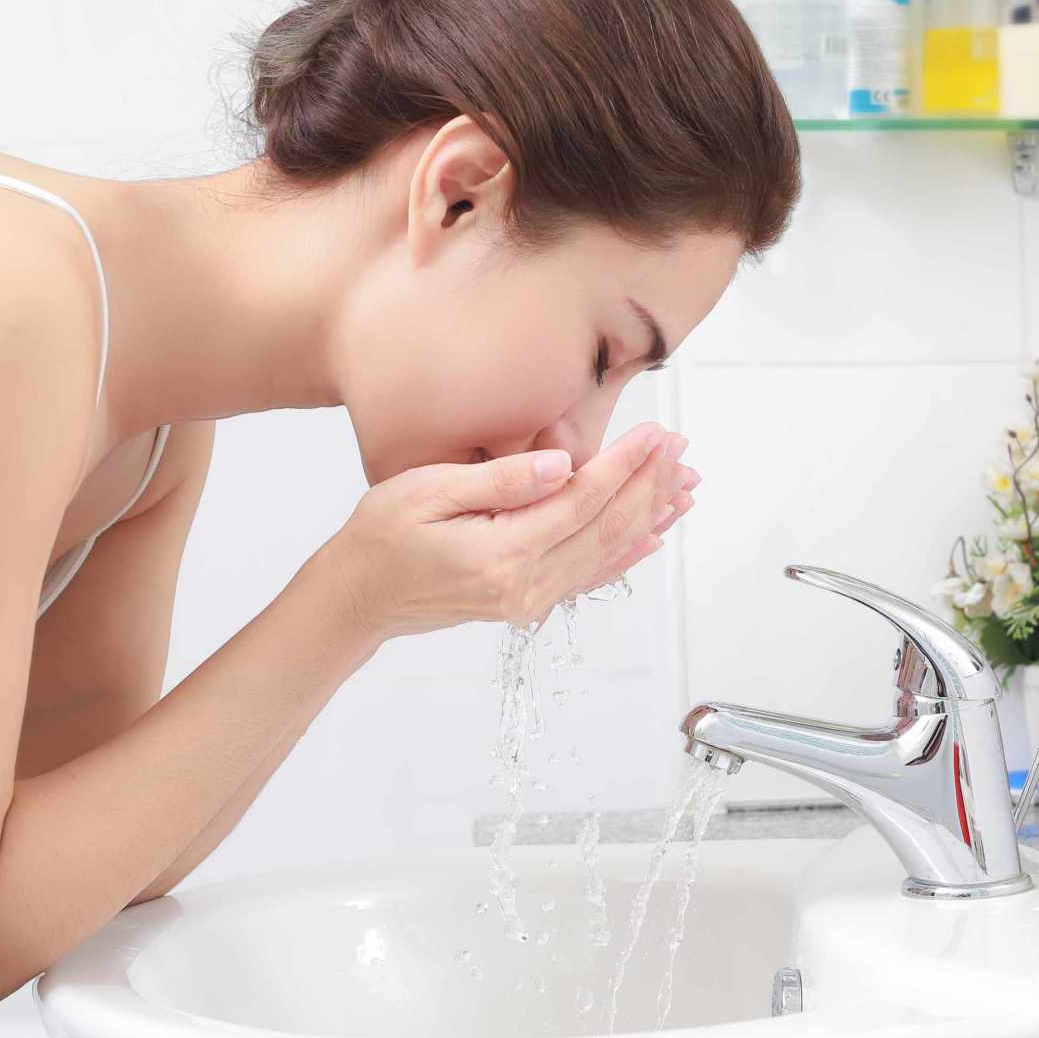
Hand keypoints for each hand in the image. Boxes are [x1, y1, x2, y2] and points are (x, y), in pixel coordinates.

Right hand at [322, 421, 698, 639]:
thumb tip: (560, 465)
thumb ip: (499, 481)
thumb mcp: (427, 492)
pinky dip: (625, 554)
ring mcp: (529, 600)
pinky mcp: (525, 603)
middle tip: (681, 449)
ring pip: (606, 554)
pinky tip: (651, 537)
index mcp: (504, 553)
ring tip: (683, 485)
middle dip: (649, 485)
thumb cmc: (378, 538)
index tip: (658, 434)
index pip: (583, 501)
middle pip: (606, 528)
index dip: (626, 465)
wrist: (355, 600)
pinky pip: (588, 577)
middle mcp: (526, 585)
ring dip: (648, 517)